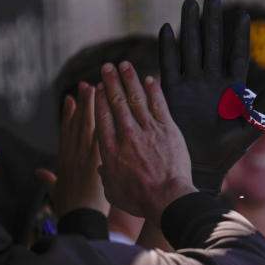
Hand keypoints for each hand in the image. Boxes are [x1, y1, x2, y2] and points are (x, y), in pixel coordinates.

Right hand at [36, 83, 109, 216]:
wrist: (84, 217)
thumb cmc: (72, 210)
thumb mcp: (57, 193)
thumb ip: (49, 180)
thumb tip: (39, 173)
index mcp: (65, 159)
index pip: (67, 131)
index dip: (68, 115)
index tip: (70, 99)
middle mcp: (75, 152)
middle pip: (80, 122)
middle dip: (84, 102)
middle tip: (87, 84)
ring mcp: (88, 153)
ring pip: (91, 123)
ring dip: (94, 104)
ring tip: (98, 87)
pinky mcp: (102, 157)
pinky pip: (106, 133)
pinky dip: (109, 118)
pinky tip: (112, 106)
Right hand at [94, 61, 195, 221]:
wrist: (167, 199)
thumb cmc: (140, 200)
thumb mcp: (112, 191)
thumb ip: (105, 175)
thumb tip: (101, 169)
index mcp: (110, 150)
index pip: (101, 118)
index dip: (98, 100)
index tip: (96, 87)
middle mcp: (126, 136)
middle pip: (116, 103)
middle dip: (110, 82)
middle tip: (106, 67)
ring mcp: (148, 131)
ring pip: (136, 99)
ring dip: (129, 79)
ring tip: (124, 65)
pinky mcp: (168, 131)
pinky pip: (159, 106)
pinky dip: (153, 91)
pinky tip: (149, 79)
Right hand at [158, 0, 264, 194]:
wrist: (203, 166)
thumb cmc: (229, 151)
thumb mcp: (251, 127)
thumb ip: (264, 104)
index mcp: (232, 88)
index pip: (236, 55)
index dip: (239, 35)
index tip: (243, 14)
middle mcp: (211, 81)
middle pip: (211, 45)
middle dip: (211, 21)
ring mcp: (192, 85)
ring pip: (191, 49)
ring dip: (190, 27)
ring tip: (189, 4)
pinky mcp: (173, 92)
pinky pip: (170, 66)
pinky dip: (168, 48)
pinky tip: (168, 28)